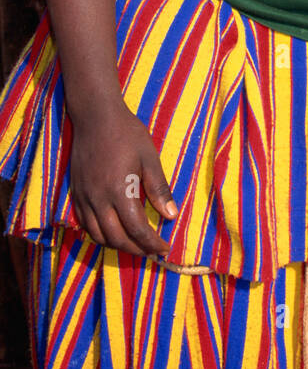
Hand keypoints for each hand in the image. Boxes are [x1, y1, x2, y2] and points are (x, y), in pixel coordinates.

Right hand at [68, 99, 178, 256]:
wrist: (95, 116)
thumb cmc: (127, 134)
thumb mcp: (149, 158)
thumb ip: (159, 189)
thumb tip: (171, 215)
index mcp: (119, 191)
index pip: (136, 229)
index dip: (151, 243)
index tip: (164, 248)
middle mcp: (98, 199)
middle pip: (116, 238)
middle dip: (136, 249)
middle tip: (152, 251)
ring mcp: (84, 197)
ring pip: (98, 235)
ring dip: (117, 245)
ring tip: (135, 246)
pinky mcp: (75, 193)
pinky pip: (85, 224)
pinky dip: (99, 235)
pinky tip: (113, 232)